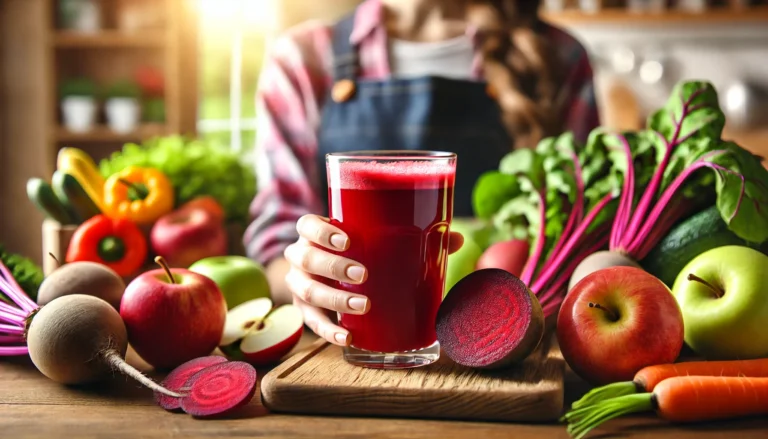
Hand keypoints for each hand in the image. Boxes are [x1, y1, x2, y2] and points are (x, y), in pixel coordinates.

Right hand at [284, 214, 463, 346]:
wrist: (329, 279)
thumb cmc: (359, 253)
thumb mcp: (377, 243)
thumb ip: (413, 238)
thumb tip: (455, 238)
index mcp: (315, 233)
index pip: (307, 225)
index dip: (321, 232)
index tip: (346, 240)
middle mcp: (302, 257)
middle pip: (306, 258)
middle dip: (334, 267)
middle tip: (363, 274)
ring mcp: (300, 285)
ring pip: (307, 291)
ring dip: (334, 300)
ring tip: (364, 306)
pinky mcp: (306, 312)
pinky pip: (312, 323)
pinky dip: (329, 332)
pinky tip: (348, 338)